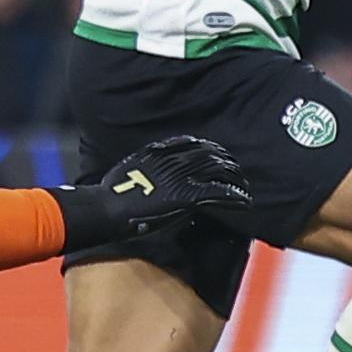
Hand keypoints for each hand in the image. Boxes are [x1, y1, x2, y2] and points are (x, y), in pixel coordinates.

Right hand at [97, 133, 250, 228]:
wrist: (107, 207)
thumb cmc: (111, 193)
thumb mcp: (130, 168)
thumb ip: (146, 164)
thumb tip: (152, 168)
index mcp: (160, 151)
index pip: (192, 143)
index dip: (209, 148)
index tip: (217, 152)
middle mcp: (174, 160)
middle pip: (210, 154)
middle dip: (226, 161)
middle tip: (236, 168)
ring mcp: (182, 177)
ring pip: (218, 170)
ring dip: (235, 177)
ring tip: (244, 184)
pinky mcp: (188, 195)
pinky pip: (218, 192)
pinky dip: (234, 196)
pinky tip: (244, 200)